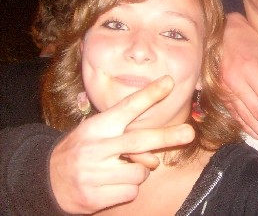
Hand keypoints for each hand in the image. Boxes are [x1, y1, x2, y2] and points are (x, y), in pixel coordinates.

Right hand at [49, 75, 194, 213]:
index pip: (127, 107)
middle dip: (167, 136)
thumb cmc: (82, 150)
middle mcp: (95, 148)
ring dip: (139, 172)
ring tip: (120, 169)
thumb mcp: (96, 131)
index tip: (169, 82)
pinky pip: (130, 192)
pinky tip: (111, 185)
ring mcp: (93, 173)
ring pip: (139, 172)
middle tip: (189, 132)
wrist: (46, 179)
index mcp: (97, 127)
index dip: (149, 95)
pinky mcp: (93, 197)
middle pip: (139, 140)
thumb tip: (156, 154)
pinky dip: (128, 189)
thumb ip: (124, 135)